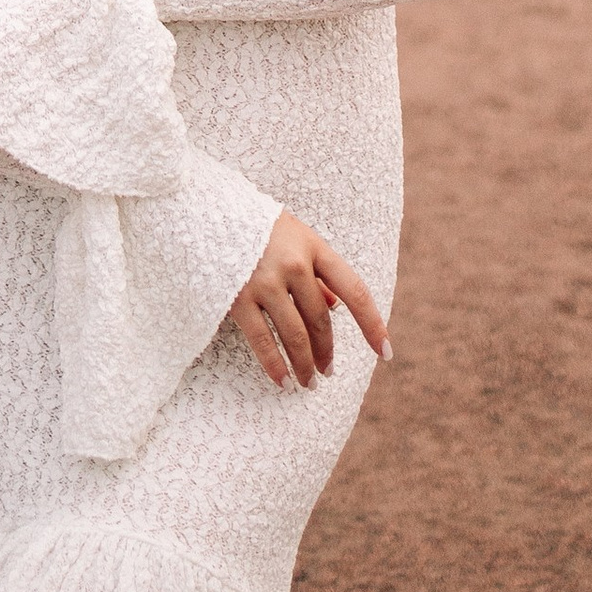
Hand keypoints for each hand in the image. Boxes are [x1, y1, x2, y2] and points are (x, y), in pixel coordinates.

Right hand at [230, 211, 390, 389]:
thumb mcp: (294, 238)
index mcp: (313, 246)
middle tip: (327, 372)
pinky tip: (283, 381)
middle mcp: (294, 263)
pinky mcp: (238, 296)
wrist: (206, 209)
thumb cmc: (257, 226)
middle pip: (321, 319)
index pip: (353, 290)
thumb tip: (335, 306)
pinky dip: (275, 365)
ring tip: (308, 382)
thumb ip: (316, 271)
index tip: (385, 351)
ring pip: (295, 334)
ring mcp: (265, 280)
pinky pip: (262, 340)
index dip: (372, 324)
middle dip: (327, 351)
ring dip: (305, 364)